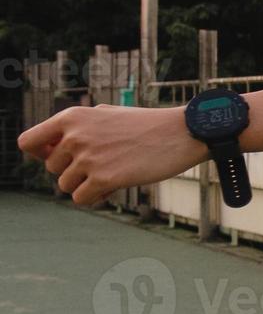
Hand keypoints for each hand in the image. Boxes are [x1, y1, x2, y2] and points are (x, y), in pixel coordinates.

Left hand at [16, 105, 207, 206]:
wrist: (183, 132)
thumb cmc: (146, 124)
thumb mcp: (106, 114)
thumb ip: (76, 127)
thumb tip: (47, 148)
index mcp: (72, 117)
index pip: (28, 142)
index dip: (40, 153)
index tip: (60, 156)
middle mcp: (75, 136)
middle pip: (52, 169)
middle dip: (74, 171)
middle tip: (103, 164)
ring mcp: (89, 158)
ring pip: (66, 186)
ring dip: (86, 184)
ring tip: (113, 172)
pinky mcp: (105, 179)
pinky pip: (81, 199)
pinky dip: (96, 197)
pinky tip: (115, 186)